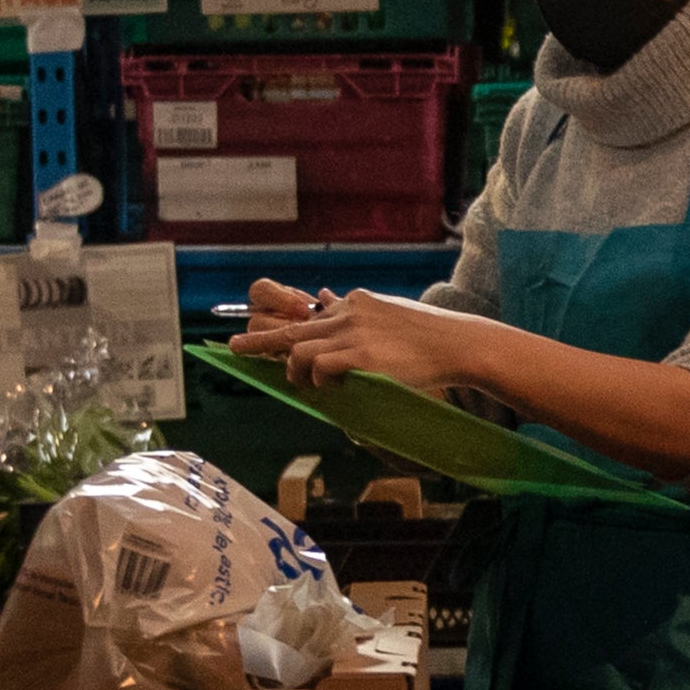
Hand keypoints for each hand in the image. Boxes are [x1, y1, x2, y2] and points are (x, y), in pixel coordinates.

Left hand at [233, 284, 466, 390]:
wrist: (456, 342)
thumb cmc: (428, 336)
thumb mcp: (389, 314)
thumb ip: (358, 314)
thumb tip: (328, 301)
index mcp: (354, 304)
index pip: (310, 316)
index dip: (286, 329)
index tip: (265, 334)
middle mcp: (348, 313)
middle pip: (292, 328)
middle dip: (260, 340)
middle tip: (232, 349)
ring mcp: (352, 333)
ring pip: (300, 350)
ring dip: (295, 373)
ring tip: (303, 385)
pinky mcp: (360, 356)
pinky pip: (319, 368)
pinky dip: (319, 381)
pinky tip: (332, 387)